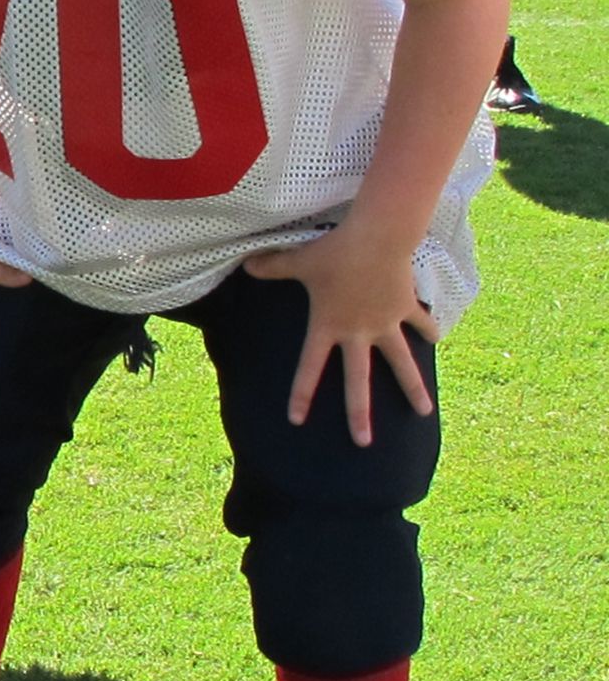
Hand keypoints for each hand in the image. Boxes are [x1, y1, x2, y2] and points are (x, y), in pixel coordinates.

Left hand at [243, 226, 437, 446]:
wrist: (377, 238)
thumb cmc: (334, 250)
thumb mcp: (298, 261)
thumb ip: (272, 267)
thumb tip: (245, 264)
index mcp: (329, 326)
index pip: (309, 367)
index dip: (301, 393)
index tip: (296, 419)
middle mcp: (358, 332)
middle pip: (358, 382)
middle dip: (360, 414)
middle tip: (363, 443)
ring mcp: (386, 323)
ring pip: (401, 364)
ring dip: (412, 389)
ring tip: (423, 413)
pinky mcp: (406, 307)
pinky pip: (419, 323)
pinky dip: (428, 329)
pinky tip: (435, 340)